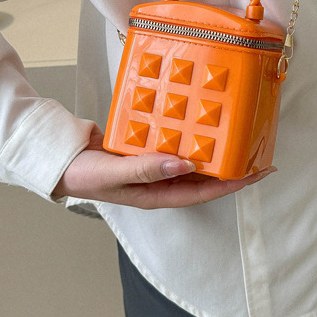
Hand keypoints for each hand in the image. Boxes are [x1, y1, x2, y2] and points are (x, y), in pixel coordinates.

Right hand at [51, 126, 275, 208]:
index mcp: (157, 194)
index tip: (256, 173)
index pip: (202, 192)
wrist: (60, 159)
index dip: (231, 184)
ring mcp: (155, 166)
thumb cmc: (84, 174)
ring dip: (212, 151)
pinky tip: (199, 122)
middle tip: (256, 152)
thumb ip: (147, 170)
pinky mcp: (147, 150)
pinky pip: (175, 144)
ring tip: (236, 136)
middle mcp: (161, 182)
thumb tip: (185, 166)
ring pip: (191, 160)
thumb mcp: (114, 174)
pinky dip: (189, 135)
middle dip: (230, 168)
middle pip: (204, 177)